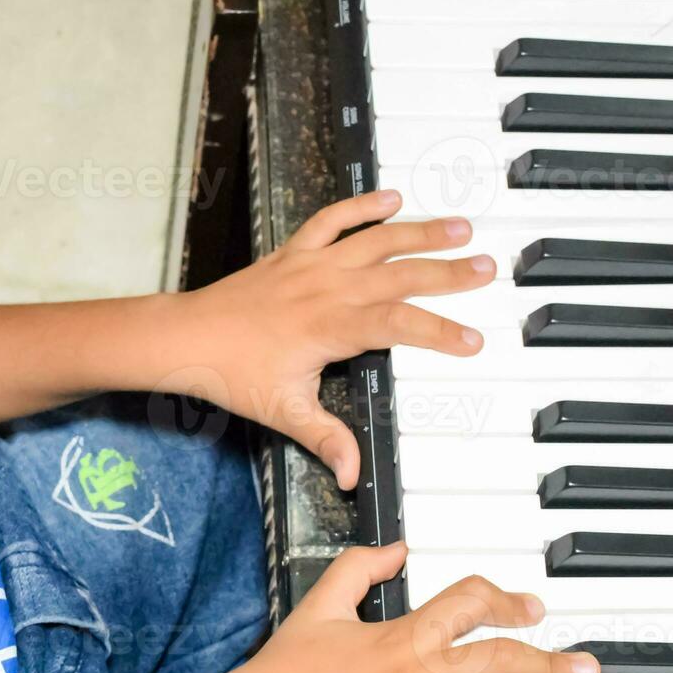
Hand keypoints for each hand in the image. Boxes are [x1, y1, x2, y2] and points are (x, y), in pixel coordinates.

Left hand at [179, 190, 490, 488]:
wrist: (186, 338)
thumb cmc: (231, 373)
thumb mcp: (283, 412)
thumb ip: (325, 439)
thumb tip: (352, 475)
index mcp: (330, 328)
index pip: (398, 326)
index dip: (439, 331)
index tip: (472, 341)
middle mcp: (327, 289)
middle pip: (398, 275)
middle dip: (446, 272)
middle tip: (486, 269)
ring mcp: (311, 265)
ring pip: (375, 241)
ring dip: (419, 232)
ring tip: (460, 227)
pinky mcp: (293, 252)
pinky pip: (332, 219)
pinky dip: (361, 206)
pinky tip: (392, 198)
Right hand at [232, 543, 600, 672]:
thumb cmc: (282, 669)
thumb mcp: (318, 604)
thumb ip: (358, 568)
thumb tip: (397, 548)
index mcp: (398, 634)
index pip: (466, 603)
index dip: (504, 600)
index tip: (529, 609)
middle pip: (497, 663)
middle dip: (548, 666)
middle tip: (585, 671)